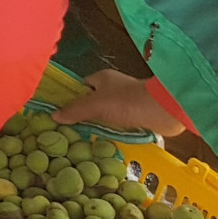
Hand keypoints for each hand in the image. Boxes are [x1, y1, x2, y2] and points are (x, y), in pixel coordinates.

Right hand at [54, 69, 185, 136]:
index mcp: (102, 78)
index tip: (65, 113)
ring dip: (102, 124)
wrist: (164, 111)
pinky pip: (121, 124)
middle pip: (93, 101)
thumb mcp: (96, 104)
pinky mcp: (138, 115)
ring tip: (88, 138)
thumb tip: (54, 115)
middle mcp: (114, 88)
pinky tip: (108, 140)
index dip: (73, 97)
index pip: (81, 86)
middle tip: (74, 129)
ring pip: (107, 114)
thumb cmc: (127, 101)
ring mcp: (127, 102)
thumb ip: (75, 110)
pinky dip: (116, 131)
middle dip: (86, 114)